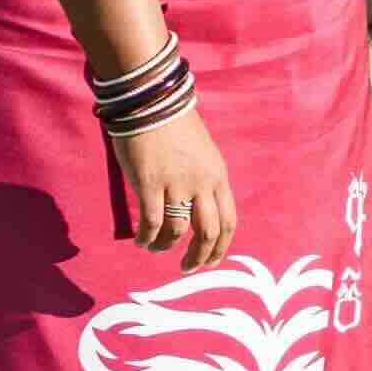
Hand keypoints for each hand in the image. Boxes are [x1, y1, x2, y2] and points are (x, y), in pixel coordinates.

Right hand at [115, 104, 235, 267]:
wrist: (153, 102)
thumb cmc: (176, 126)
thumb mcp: (202, 154)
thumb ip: (204, 180)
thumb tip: (196, 209)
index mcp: (218, 176)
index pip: (229, 220)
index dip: (221, 247)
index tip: (211, 261)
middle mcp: (203, 183)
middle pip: (208, 232)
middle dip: (199, 256)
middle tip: (188, 268)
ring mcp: (177, 184)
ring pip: (178, 232)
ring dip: (166, 246)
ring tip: (155, 249)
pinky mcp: (149, 184)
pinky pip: (151, 222)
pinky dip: (147, 237)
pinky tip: (142, 241)